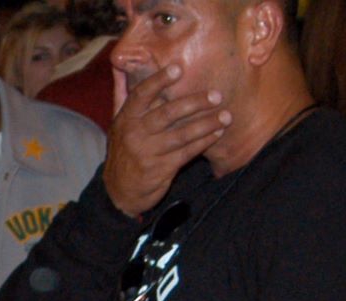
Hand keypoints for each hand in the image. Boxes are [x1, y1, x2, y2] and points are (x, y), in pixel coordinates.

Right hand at [103, 64, 229, 217]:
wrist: (120, 191)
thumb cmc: (125, 151)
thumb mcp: (118, 124)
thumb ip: (122, 95)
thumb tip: (120, 63)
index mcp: (125, 118)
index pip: (141, 95)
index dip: (159, 81)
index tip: (179, 69)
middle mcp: (135, 134)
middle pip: (167, 114)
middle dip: (194, 103)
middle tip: (216, 96)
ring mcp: (147, 152)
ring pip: (181, 135)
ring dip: (206, 124)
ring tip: (226, 116)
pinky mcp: (160, 169)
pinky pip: (186, 153)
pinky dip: (203, 143)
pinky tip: (217, 134)